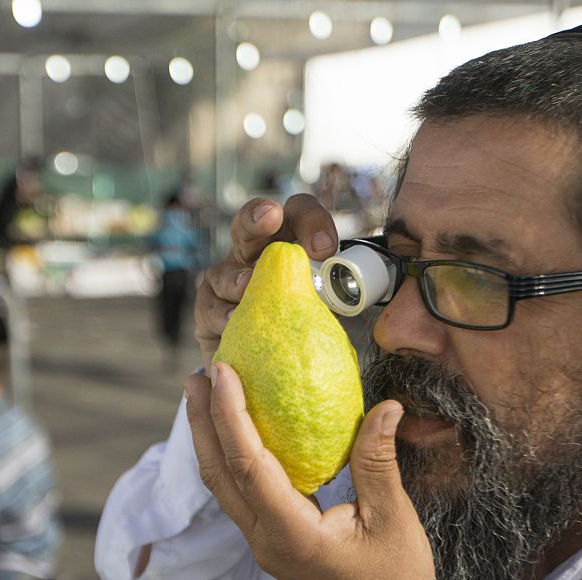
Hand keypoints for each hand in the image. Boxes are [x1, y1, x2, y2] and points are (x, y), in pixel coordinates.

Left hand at [184, 363, 439, 579]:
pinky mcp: (269, 542)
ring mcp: (262, 543)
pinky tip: (239, 431)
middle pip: (219, 473)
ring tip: (205, 395)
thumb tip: (386, 407)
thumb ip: (379, 462)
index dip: (230, 414)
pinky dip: (230, 456)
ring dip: (210, 438)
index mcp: (290, 533)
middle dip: (202, 421)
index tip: (222, 372)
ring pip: (222, 485)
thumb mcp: (394, 520)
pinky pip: (238, 492)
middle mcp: (264, 539)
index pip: (248, 464)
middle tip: (197, 375)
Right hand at [194, 194, 338, 370]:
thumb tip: (375, 301)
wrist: (259, 363)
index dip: (311, 221)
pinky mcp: (206, 309)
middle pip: (251, 223)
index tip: (326, 248)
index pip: (298, 214)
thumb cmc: (297, 327)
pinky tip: (233, 322)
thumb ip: (336, 298)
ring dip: (237, 276)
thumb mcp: (321, 307)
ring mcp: (224, 279)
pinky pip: (211, 307)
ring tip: (247, 286)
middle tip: (270, 216)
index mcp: (287, 243)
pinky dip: (223, 314)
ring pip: (225, 269)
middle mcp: (252, 253)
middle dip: (259, 216)